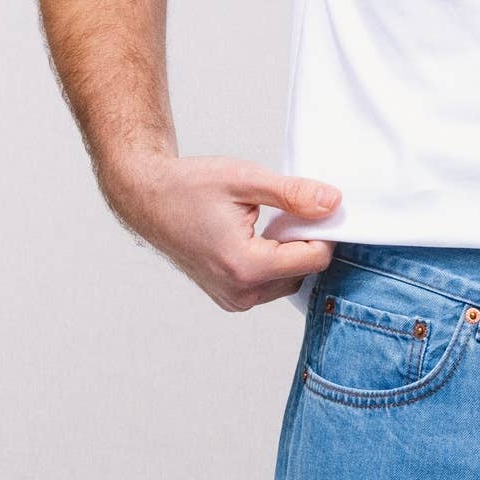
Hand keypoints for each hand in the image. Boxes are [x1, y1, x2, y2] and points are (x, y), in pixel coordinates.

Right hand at [99, 149, 339, 308]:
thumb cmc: (187, 187)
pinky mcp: (230, 299)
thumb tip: (333, 204)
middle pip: (304, 272)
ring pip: (289, 280)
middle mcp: (240, 292)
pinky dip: (273, 262)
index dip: (322, 230)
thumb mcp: (245, 179)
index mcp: (245, 266)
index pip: (315, 259)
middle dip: (304, 241)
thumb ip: (293, 194)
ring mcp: (234, 300)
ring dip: (289, 253)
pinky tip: (256, 237)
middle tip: (283, 210)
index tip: (313, 206)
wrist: (147, 199)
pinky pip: (270, 285)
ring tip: (264, 222)